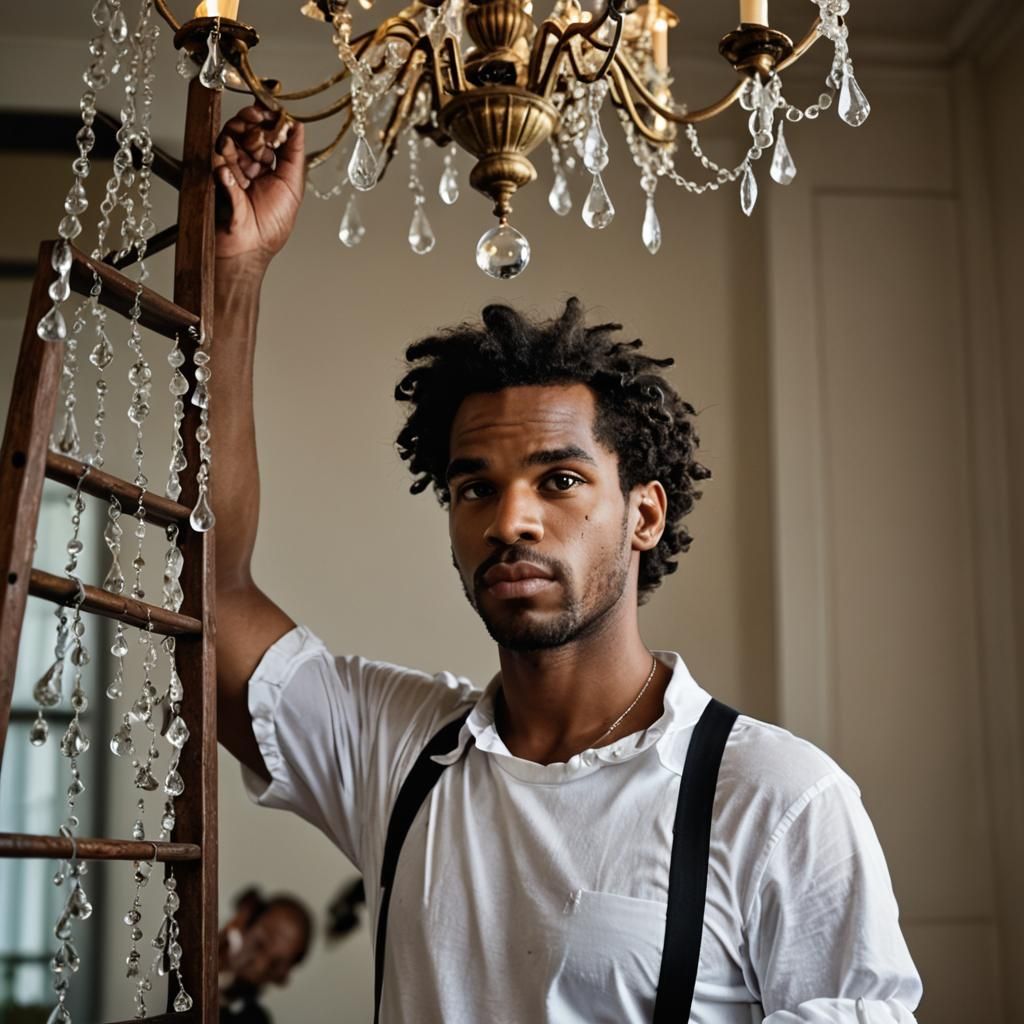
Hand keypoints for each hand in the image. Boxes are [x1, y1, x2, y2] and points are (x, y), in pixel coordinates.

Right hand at [213, 104, 304, 267]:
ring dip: (236, 136)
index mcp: (268, 167)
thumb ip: (295, 155)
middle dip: (250, 122)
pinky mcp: (214, 179)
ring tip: (245, 137)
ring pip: (229, 141)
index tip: (271, 109)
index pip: (266, 135)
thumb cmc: (270, 227)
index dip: (268, 120)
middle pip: (245, 132)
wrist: (249, 250)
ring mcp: (230, 170)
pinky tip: (230, 173)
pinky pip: (217, 164)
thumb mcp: (292, 187)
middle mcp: (248, 166)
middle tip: (256, 116)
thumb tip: (297, 124)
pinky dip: (224, 165)